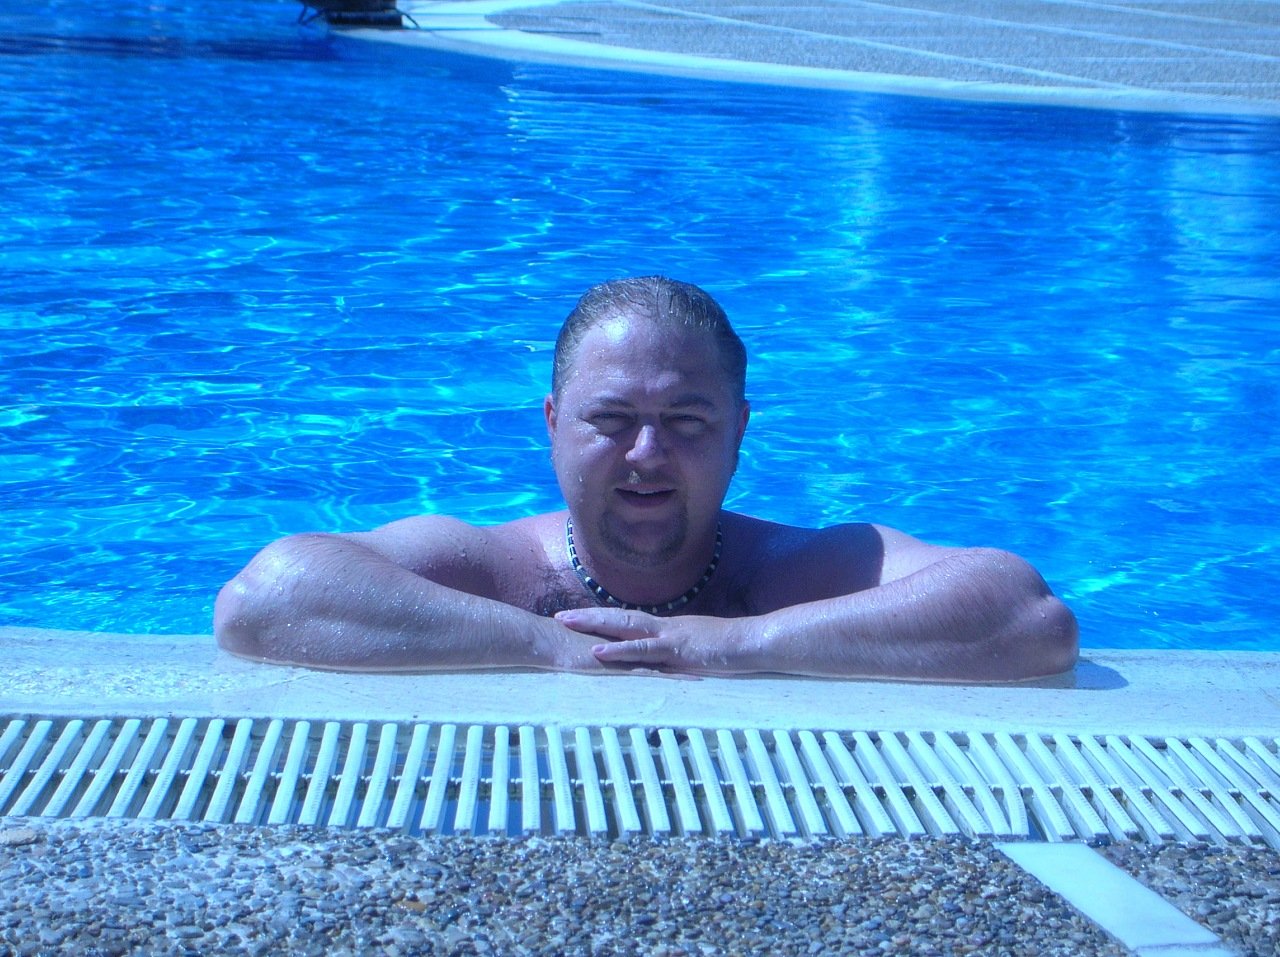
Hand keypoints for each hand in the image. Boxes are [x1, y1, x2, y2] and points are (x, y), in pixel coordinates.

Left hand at [554, 608, 751, 674]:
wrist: (753, 642)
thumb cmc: (731, 648)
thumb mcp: (700, 651)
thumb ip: (682, 656)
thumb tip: (667, 665)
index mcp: (668, 628)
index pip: (629, 621)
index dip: (604, 620)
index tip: (580, 620)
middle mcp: (664, 627)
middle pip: (618, 618)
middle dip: (588, 618)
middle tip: (559, 618)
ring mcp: (668, 636)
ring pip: (623, 628)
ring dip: (593, 625)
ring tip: (566, 624)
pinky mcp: (675, 650)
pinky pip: (641, 650)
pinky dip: (617, 651)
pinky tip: (596, 651)